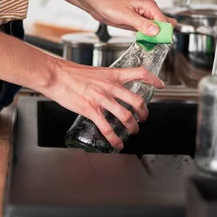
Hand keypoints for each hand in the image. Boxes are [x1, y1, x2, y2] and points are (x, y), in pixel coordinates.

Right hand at [40, 59, 164, 149]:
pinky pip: (107, 128)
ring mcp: (101, 99)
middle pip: (137, 100)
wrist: (56, 75)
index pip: (140, 73)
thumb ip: (108, 80)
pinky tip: (117, 144)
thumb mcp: (97, 72)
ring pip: (125, 116)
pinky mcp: (91, 110)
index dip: (153, 79)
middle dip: (144, 113)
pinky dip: (115, 139)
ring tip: (133, 130)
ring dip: (133, 127)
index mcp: (113, 75)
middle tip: (143, 118)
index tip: (160, 85)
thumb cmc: (72, 73)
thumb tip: (114, 89)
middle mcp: (110, 87)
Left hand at [86, 0, 176, 35]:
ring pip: (157, 30)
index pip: (165, 22)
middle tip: (152, 43)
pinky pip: (148, 33)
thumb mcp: (126, 15)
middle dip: (161, 36)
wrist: (98, 4)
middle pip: (164, 26)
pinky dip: (147, 38)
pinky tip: (142, 42)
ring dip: (154, 38)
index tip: (159, 42)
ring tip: (147, 43)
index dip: (163, 33)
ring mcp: (144, 18)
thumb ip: (142, 24)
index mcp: (149, 6)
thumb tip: (156, 31)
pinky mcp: (138, 24)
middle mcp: (149, 11)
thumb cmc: (109, 4)